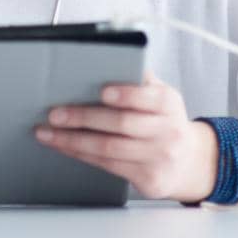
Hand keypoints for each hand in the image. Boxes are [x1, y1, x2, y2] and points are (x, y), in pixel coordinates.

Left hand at [33, 73, 216, 202]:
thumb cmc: (163, 121)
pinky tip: (64, 147)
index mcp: (169, 103)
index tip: (102, 92)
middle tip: (55, 114)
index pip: (150, 97)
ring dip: (73, 141)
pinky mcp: (149, 179)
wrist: (190, 162)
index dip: (126, 94)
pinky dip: (81, 155)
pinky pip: (108, 166)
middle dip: (83, 118)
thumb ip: (138, 79)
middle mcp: (168, 131)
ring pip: (110, 149)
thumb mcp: (160, 96)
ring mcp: (160, 158)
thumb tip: (107, 58)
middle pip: (122, 124)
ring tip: (47, 133)